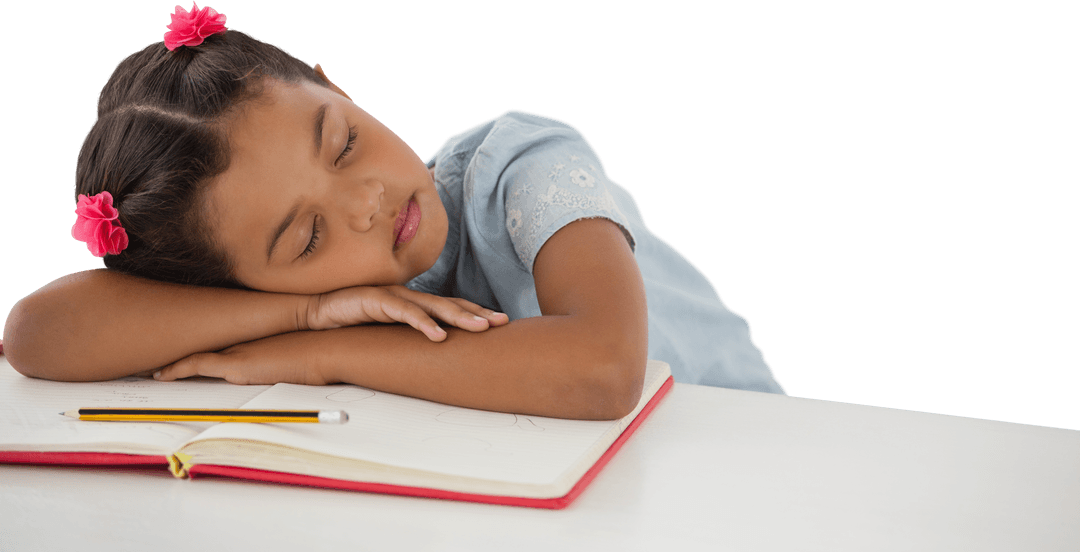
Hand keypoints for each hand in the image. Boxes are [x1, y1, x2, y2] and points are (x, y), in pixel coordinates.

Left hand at [153, 331, 329, 384]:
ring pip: (195, 354)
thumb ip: (294, 358)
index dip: (202, 341)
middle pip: (204, 343)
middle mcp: (244, 339)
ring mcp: (239, 350)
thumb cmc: (325, 351)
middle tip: (158, 351)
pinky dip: (176, 371)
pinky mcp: (236, 365)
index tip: (185, 344)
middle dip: (180, 347)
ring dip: (174, 361)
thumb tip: (297, 366)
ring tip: (154, 365)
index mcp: (259, 335)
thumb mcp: (306, 354)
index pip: (223, 339)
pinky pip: (195, 367)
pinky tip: (162, 376)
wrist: (329, 348)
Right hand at [300, 285, 508, 340]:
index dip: (475, 312)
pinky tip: (438, 335)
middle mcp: (409, 297)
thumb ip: (408, 336)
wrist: (317, 312)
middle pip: (450, 303)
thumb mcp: (387, 331)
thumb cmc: (353, 322)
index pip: (451, 306)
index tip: (500, 323)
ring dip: (458, 317)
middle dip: (477, 312)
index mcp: (414, 303)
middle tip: (501, 322)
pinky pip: (404, 313)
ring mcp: (394, 296)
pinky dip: (423, 323)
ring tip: (480, 328)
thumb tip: (434, 353)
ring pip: (433, 306)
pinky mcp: (377, 300)